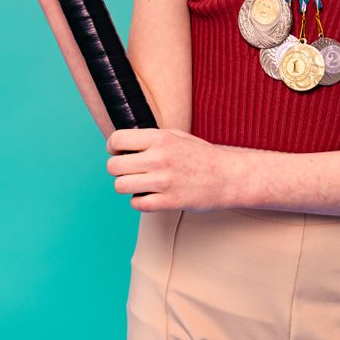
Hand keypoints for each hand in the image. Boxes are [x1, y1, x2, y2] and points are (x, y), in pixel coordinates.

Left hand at [106, 128, 233, 211]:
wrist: (227, 176)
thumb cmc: (200, 155)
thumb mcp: (176, 136)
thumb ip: (150, 138)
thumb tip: (122, 143)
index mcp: (159, 138)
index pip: (117, 139)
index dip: (113, 147)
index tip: (118, 151)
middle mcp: (159, 158)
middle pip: (114, 166)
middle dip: (117, 169)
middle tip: (128, 170)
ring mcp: (163, 181)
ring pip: (120, 186)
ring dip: (126, 186)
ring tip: (138, 183)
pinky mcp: (169, 202)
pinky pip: (137, 204)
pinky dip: (138, 201)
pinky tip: (149, 195)